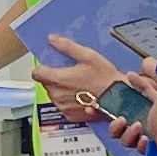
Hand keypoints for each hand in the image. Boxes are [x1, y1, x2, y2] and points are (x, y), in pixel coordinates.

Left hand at [40, 36, 156, 149]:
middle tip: (72, 74)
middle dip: (55, 78)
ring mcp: (63, 107)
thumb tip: (52, 39)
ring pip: (54, 95)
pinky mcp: (71, 116)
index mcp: (58, 79)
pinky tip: (82, 96)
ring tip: (79, 86)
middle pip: (46, 84)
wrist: (120, 98)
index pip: (37, 73)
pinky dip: (69, 101)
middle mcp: (57, 95)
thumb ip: (67, 47)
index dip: (44, 68)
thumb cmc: (105, 77)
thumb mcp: (88, 55)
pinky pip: (63, 106)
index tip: (53, 67)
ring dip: (61, 90)